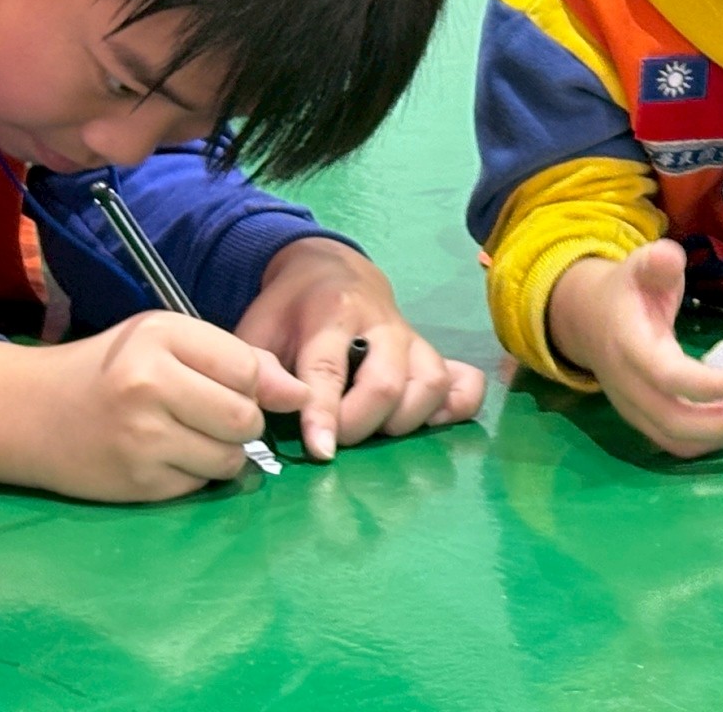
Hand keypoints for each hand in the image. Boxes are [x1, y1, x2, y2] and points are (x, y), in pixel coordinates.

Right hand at [0, 316, 309, 501]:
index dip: (261, 384)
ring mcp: (140, 443)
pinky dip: (196, 474)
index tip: (251, 389)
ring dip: (226, 452)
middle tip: (222, 415)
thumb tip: (301, 394)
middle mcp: (149, 390)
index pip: (249, 370)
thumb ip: (241, 358)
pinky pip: (198, 486)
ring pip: (228, 460)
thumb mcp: (172, 339)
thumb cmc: (113, 366)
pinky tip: (169, 455)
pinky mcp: (134, 486)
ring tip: (195, 434)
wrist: (32, 411)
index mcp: (162, 341)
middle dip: (247, 422)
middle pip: (245, 419)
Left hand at [234, 238, 484, 461]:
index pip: (329, 369)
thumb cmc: (288, 311)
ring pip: (429, 384)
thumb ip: (261, 369)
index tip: (320, 451)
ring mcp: (413, 338)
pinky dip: (456, 408)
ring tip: (376, 430)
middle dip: (360, 424)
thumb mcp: (258, 329)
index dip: (324, 413)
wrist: (331, 271)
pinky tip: (432, 422)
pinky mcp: (432, 351)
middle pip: (386, 383)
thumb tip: (269, 412)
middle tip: (336, 439)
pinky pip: (464, 381)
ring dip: (404, 421)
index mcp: (332, 313)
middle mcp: (381, 323)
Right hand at [551, 242, 722, 457]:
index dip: (707, 385)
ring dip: (714, 435)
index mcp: (629, 344)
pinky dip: (701, 442)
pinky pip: (669, 442)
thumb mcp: (640, 265)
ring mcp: (629, 405)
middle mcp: (626, 383)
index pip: (667, 375)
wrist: (586, 317)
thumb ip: (658, 261)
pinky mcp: (637, 417)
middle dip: (718, 421)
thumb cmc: (627, 289)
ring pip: (671, 438)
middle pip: (671, 420)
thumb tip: (670, 257)